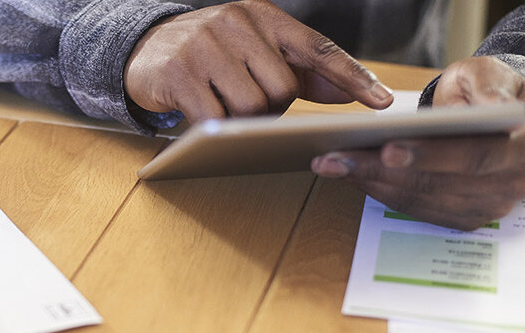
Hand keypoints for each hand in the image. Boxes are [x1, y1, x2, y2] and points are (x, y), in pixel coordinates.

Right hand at [123, 0, 393, 121]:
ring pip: (252, 105)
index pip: (316, 47)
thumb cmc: (209, 54)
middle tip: (250, 105)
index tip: (383, 101)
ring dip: (243, 120)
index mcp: (262, 14)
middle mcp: (235, 21)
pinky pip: (215, 117)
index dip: (351, 75)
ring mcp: (204, 45)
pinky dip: (215, 127)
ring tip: (225, 109)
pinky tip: (203, 116)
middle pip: (283, 87)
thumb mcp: (254, 50)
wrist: (142, 49)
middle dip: (273, 107)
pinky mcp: (179, 72)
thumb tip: (349, 93)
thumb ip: (301, 70)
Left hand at [311, 56, 524, 229]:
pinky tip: (349, 175)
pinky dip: (379, 193)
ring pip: (422, 200)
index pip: (476, 156)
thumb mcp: (487, 73)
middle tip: (336, 158)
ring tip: (330, 164)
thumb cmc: (486, 91)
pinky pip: (416, 210)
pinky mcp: (464, 217)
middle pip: (439, 184)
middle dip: (381, 171)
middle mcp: (514, 184)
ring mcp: (490, 206)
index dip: (430, 156)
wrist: (494, 116)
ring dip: (371, 184)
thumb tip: (482, 108)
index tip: (386, 149)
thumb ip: (484, 86)